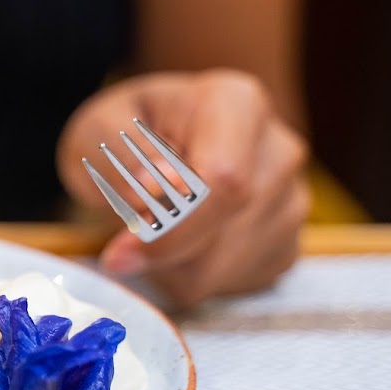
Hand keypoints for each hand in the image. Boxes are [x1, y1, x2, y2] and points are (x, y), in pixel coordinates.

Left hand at [57, 70, 309, 306]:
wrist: (155, 139)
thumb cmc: (124, 130)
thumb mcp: (99, 128)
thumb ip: (121, 157)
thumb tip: (153, 189)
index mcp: (236, 105)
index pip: (224, 183)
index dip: (173, 230)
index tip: (119, 254)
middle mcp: (278, 150)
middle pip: (228, 232)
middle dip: (164, 255)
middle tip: (119, 249)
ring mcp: (291, 199)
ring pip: (228, 269)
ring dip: (173, 269)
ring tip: (148, 234)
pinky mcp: (287, 242)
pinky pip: (235, 284)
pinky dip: (193, 279)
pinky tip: (176, 246)